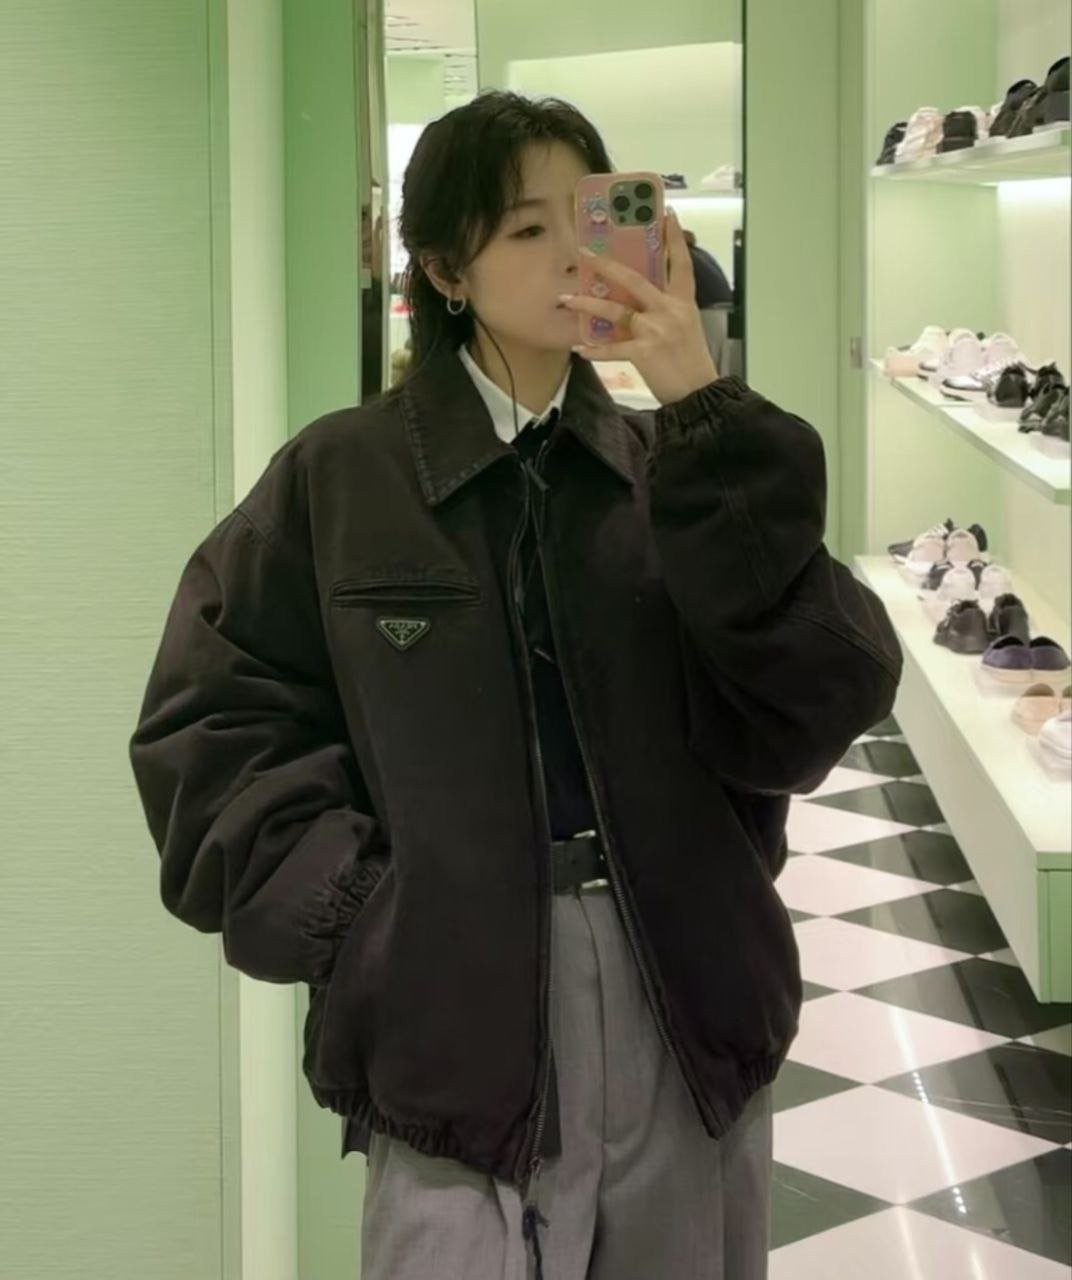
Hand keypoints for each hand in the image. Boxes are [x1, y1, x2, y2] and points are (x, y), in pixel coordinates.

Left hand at [559, 207, 719, 405]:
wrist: (699, 394)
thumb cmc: (691, 362)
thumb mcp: (686, 327)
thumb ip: (667, 310)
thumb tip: (642, 300)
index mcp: (683, 303)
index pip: (681, 264)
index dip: (674, 239)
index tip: (667, 214)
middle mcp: (670, 311)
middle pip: (635, 279)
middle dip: (607, 265)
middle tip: (585, 253)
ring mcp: (656, 331)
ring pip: (616, 311)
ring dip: (588, 303)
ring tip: (566, 298)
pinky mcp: (644, 353)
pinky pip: (613, 349)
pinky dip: (595, 351)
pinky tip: (580, 350)